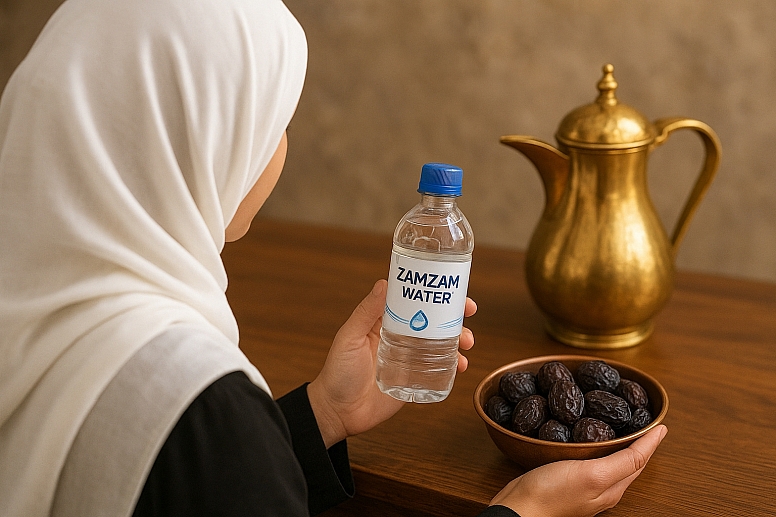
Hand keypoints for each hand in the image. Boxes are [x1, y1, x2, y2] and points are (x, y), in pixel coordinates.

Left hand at [307, 279, 476, 447]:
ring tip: (467, 343)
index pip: (413, 300)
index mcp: (384, 322)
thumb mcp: (350, 337)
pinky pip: (439, 368)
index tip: (451, 288)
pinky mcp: (415, 378)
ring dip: (458, 338)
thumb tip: (383, 283)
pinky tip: (461, 364)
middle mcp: (400, 336)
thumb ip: (366, 312)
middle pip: (433, 319)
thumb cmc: (338, 372)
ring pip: (441, 342)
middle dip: (454, 314)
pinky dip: (454, 364)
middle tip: (468, 311)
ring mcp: (409, 358)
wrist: (339, 412)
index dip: (433, 293)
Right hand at [489, 425, 667, 516]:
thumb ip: (626, 461)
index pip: (640, 459)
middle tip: (643, 419)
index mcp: (614, 487)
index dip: (650, 439)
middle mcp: (603, 488)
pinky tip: (587, 438)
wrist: (520, 508)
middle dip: (638, 440)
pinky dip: (596, 446)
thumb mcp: (595, 474)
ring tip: (620, 424)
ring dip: (618, 443)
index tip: (659, 421)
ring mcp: (585, 485)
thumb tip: (656, 438)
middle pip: (628, 460)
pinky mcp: (567, 480)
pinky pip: (590, 460)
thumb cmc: (553, 493)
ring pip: (610, 460)